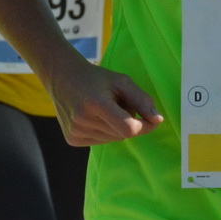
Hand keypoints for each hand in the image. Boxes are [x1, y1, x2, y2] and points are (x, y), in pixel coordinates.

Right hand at [44, 52, 162, 146]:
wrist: (62, 78)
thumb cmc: (95, 78)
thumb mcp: (121, 81)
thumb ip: (142, 100)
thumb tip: (158, 120)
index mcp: (95, 103)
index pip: (129, 128)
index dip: (144, 126)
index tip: (150, 118)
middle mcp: (83, 120)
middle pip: (122, 134)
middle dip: (128, 122)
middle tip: (118, 104)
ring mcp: (75, 132)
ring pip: (113, 139)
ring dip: (116, 127)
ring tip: (104, 109)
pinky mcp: (72, 139)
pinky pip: (101, 141)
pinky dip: (104, 132)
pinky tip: (94, 117)